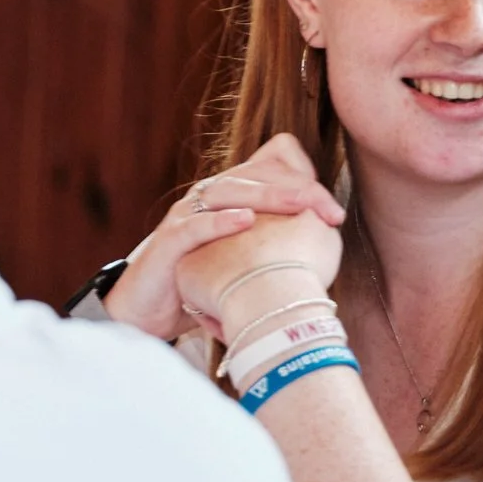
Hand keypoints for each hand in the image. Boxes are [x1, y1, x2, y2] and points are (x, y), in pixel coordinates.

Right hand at [101, 134, 344, 339]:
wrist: (149, 310)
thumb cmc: (202, 282)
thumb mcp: (240, 258)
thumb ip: (273, 243)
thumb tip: (322, 245)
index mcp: (226, 200)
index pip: (264, 171)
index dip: (301, 181)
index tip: (333, 211)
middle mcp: (205, 201)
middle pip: (251, 176)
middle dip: (293, 188)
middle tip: (327, 208)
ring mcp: (184, 218)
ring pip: (225, 193)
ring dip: (265, 195)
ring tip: (299, 202)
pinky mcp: (167, 243)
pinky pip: (193, 226)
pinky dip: (219, 221)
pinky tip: (246, 220)